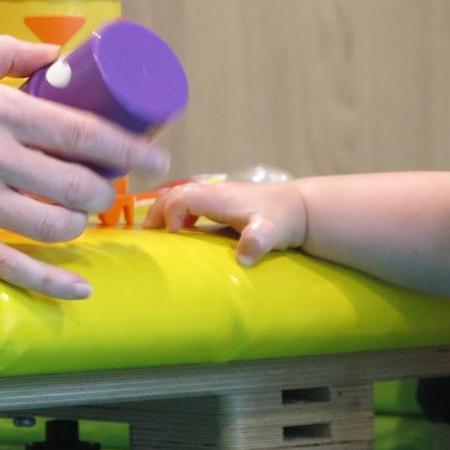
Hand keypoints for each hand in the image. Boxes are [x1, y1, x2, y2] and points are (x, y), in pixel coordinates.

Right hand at [0, 37, 170, 298]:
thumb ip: (6, 55)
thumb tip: (61, 54)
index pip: (79, 129)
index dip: (127, 146)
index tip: (155, 154)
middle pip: (74, 183)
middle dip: (107, 191)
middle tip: (112, 189)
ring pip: (51, 225)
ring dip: (80, 227)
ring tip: (83, 218)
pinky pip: (10, 267)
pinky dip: (52, 283)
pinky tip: (79, 290)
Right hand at [144, 178, 307, 265]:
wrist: (302, 208)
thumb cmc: (285, 219)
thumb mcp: (272, 232)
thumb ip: (258, 241)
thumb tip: (243, 257)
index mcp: (221, 198)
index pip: (183, 197)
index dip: (170, 213)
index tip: (170, 235)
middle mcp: (217, 192)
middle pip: (177, 193)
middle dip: (159, 210)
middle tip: (147, 233)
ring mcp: (221, 195)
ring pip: (184, 195)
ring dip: (167, 209)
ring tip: (157, 231)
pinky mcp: (226, 202)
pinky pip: (194, 201)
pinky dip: (180, 212)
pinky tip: (182, 229)